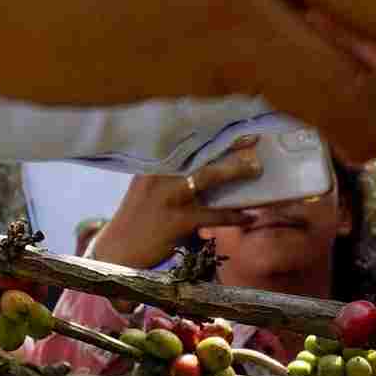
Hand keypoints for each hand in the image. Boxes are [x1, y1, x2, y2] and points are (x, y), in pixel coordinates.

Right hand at [84, 140, 259, 268]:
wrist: (118, 251)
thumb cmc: (136, 220)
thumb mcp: (146, 190)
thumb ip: (168, 179)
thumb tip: (202, 171)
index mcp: (153, 166)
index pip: (185, 144)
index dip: (210, 134)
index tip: (231, 124)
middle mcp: (159, 175)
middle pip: (199, 154)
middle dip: (227, 146)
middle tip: (253, 140)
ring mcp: (168, 196)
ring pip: (207, 177)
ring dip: (235, 171)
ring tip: (257, 169)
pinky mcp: (178, 220)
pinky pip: (213, 214)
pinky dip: (233, 215)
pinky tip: (249, 216)